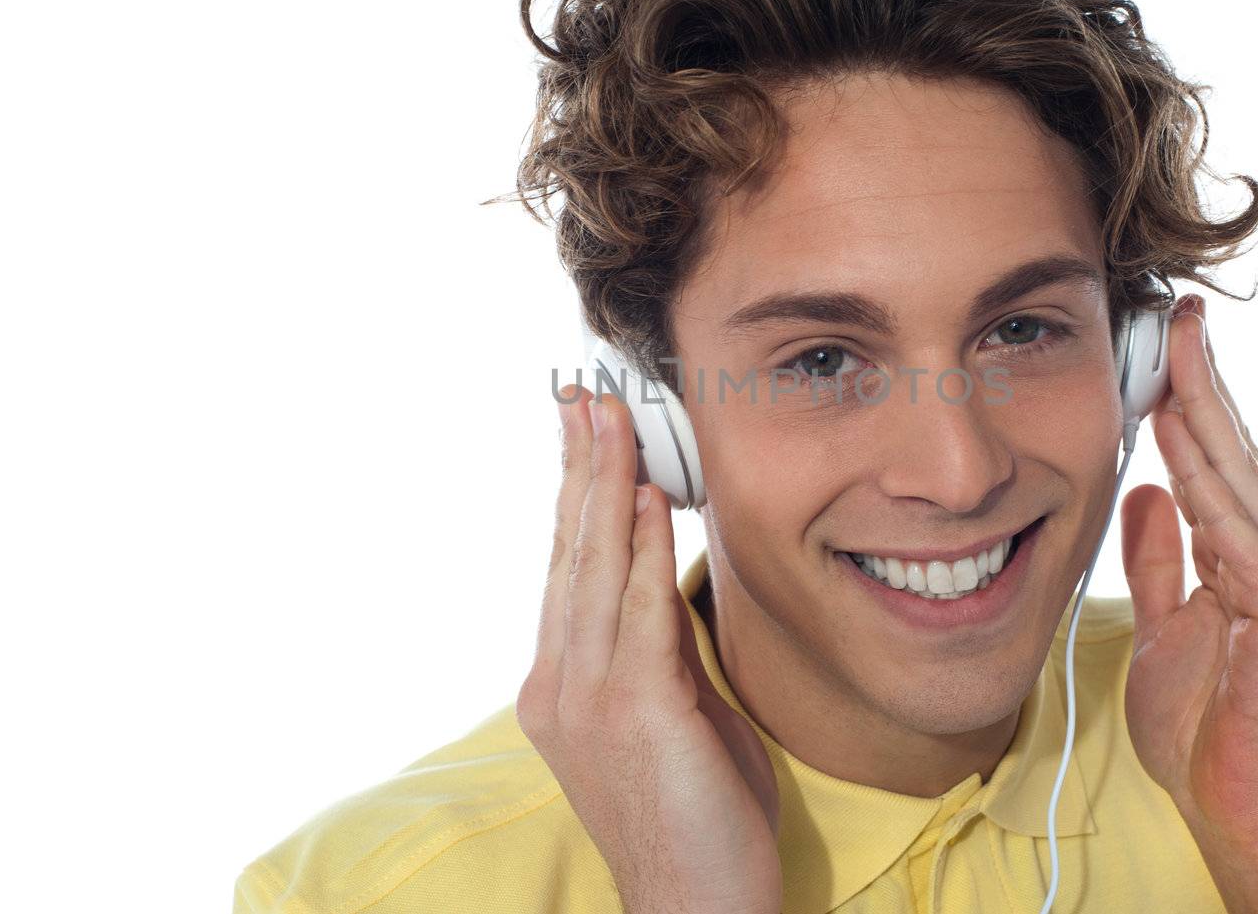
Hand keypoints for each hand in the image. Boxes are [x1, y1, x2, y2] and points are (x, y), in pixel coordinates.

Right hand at [516, 385, 781, 913]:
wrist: (695, 908)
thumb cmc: (696, 815)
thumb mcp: (674, 714)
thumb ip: (660, 646)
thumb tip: (664, 574)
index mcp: (562, 684)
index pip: (569, 568)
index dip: (576, 494)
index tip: (584, 430)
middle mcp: (560, 683)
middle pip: (570, 552)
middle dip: (579, 466)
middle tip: (585, 394)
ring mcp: (589, 698)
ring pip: (595, 567)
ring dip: (606, 483)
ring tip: (612, 417)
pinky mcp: (636, 711)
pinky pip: (640, 611)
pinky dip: (643, 547)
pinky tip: (649, 497)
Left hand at [1118, 295, 1257, 858]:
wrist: (1249, 811)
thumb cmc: (1211, 731)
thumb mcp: (1165, 629)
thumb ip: (1157, 563)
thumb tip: (1142, 493)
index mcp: (1254, 557)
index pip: (1219, 464)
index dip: (1190, 403)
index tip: (1162, 346)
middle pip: (1235, 453)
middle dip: (1202, 381)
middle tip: (1175, 315)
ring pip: (1240, 477)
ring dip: (1207, 409)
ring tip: (1178, 346)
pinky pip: (1241, 532)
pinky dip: (1212, 483)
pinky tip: (1184, 439)